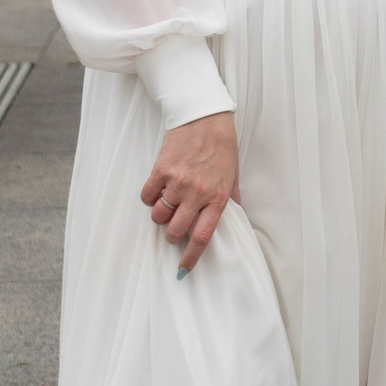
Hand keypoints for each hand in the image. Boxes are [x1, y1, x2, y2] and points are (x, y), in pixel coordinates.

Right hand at [141, 111, 237, 274]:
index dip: (191, 257)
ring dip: (161, 215)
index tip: (183, 270)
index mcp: (217, 197)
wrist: (204, 115)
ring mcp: (178, 182)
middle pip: (175, 232)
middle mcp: (197, 193)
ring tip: (169, 201)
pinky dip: (150, 197)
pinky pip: (147, 197)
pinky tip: (160, 187)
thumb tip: (237, 217)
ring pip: (158, 217)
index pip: (203, 236)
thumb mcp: (233, 173)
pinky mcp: (161, 171)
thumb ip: (232, 198)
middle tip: (176, 224)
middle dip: (173, 234)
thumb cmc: (221, 144)